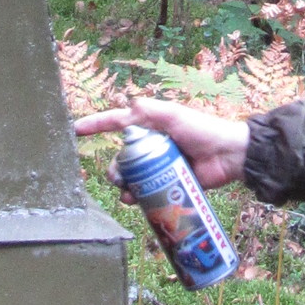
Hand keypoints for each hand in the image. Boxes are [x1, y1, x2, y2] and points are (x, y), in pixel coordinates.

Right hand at [73, 94, 251, 190]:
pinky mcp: (167, 184)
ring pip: (130, 177)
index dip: (95, 125)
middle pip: (121, 158)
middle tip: (117, 176)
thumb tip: (127, 104)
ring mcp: (158, 166)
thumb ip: (151, 109)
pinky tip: (133, 200)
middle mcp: (150, 145)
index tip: (75, 129)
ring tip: (126, 190)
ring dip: (123, 184)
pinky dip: (135, 197)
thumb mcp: (175, 115)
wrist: (229, 157)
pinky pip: (144, 192)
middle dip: (114, 167)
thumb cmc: (203, 130)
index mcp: (149, 125)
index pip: (116, 122)